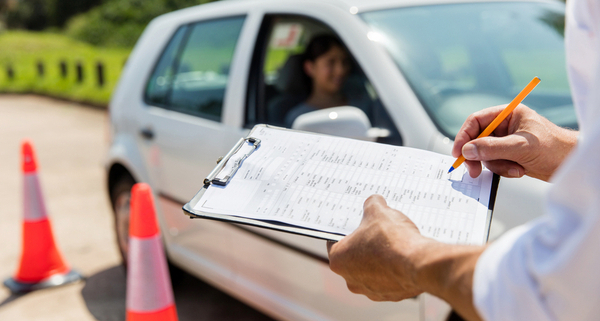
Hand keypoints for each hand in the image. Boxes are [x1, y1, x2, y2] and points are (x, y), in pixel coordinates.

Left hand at [327, 195, 485, 320]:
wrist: (419, 263)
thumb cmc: (392, 240)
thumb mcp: (378, 211)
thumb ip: (372, 204)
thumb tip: (374, 202)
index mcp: (338, 260)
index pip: (335, 241)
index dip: (346, 230)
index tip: (356, 223)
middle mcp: (350, 279)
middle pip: (354, 257)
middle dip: (365, 244)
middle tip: (377, 230)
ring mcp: (370, 290)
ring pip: (372, 269)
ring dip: (380, 258)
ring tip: (393, 243)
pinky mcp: (390, 295)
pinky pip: (389, 279)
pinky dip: (394, 269)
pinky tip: (403, 256)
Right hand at [452, 104, 577, 180]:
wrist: (571, 164)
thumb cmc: (554, 148)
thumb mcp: (520, 147)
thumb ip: (492, 148)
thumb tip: (467, 150)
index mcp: (508, 114)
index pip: (477, 121)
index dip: (464, 136)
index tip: (458, 153)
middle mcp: (505, 126)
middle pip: (477, 139)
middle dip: (478, 156)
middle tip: (474, 171)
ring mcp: (507, 141)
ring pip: (485, 154)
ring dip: (496, 165)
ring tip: (515, 168)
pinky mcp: (509, 155)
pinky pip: (495, 163)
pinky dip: (504, 170)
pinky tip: (519, 170)